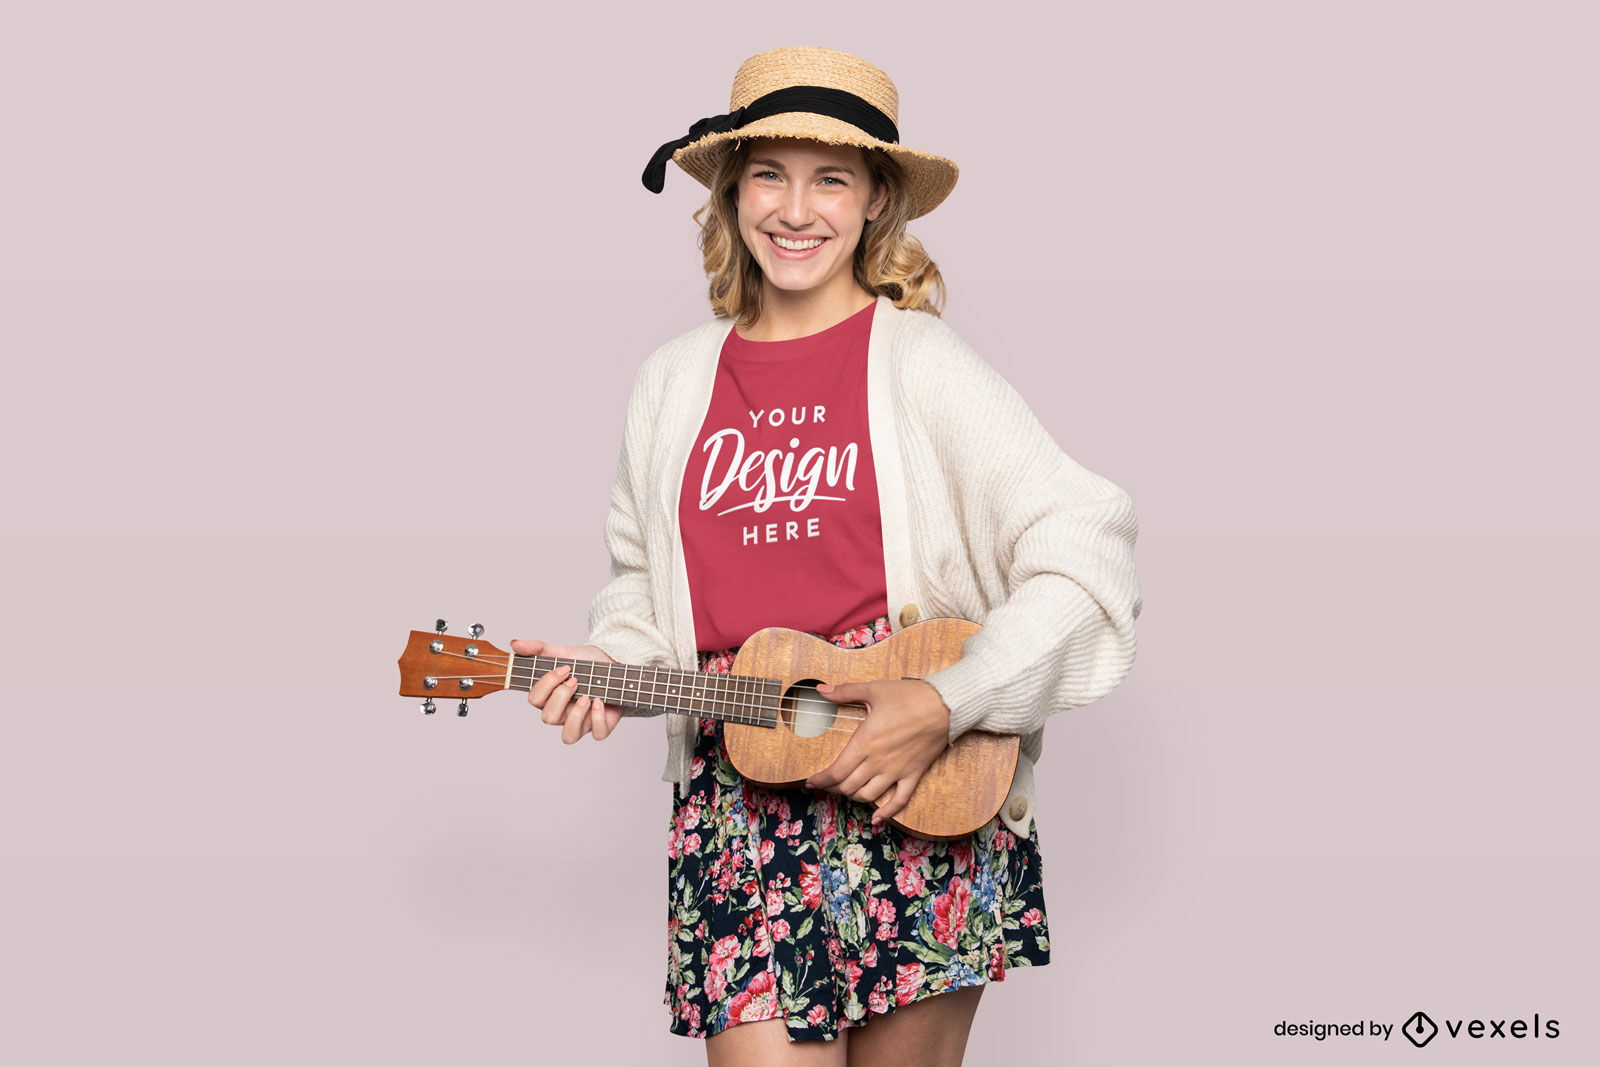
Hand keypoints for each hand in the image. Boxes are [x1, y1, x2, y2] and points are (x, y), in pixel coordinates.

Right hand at [507, 639, 622, 743]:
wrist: (616, 663)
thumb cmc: (588, 663)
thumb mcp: (564, 652)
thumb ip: (539, 649)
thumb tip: (515, 644)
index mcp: (550, 698)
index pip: (535, 700)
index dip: (546, 684)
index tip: (565, 668)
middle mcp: (563, 713)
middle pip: (548, 718)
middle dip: (561, 696)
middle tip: (576, 680)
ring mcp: (582, 722)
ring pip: (569, 736)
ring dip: (576, 716)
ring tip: (586, 696)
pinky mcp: (602, 725)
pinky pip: (597, 734)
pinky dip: (598, 718)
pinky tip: (600, 701)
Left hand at [805, 679, 951, 830]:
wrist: (945, 706)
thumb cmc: (909, 696)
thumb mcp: (874, 689)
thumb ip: (845, 692)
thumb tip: (821, 689)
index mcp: (865, 743)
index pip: (835, 772)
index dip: (820, 781)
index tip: (811, 782)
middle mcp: (877, 762)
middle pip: (848, 787)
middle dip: (833, 788)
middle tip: (826, 784)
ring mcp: (896, 771)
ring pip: (867, 795)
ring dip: (853, 796)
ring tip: (847, 790)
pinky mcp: (913, 775)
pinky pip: (899, 801)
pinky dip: (886, 813)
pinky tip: (876, 818)